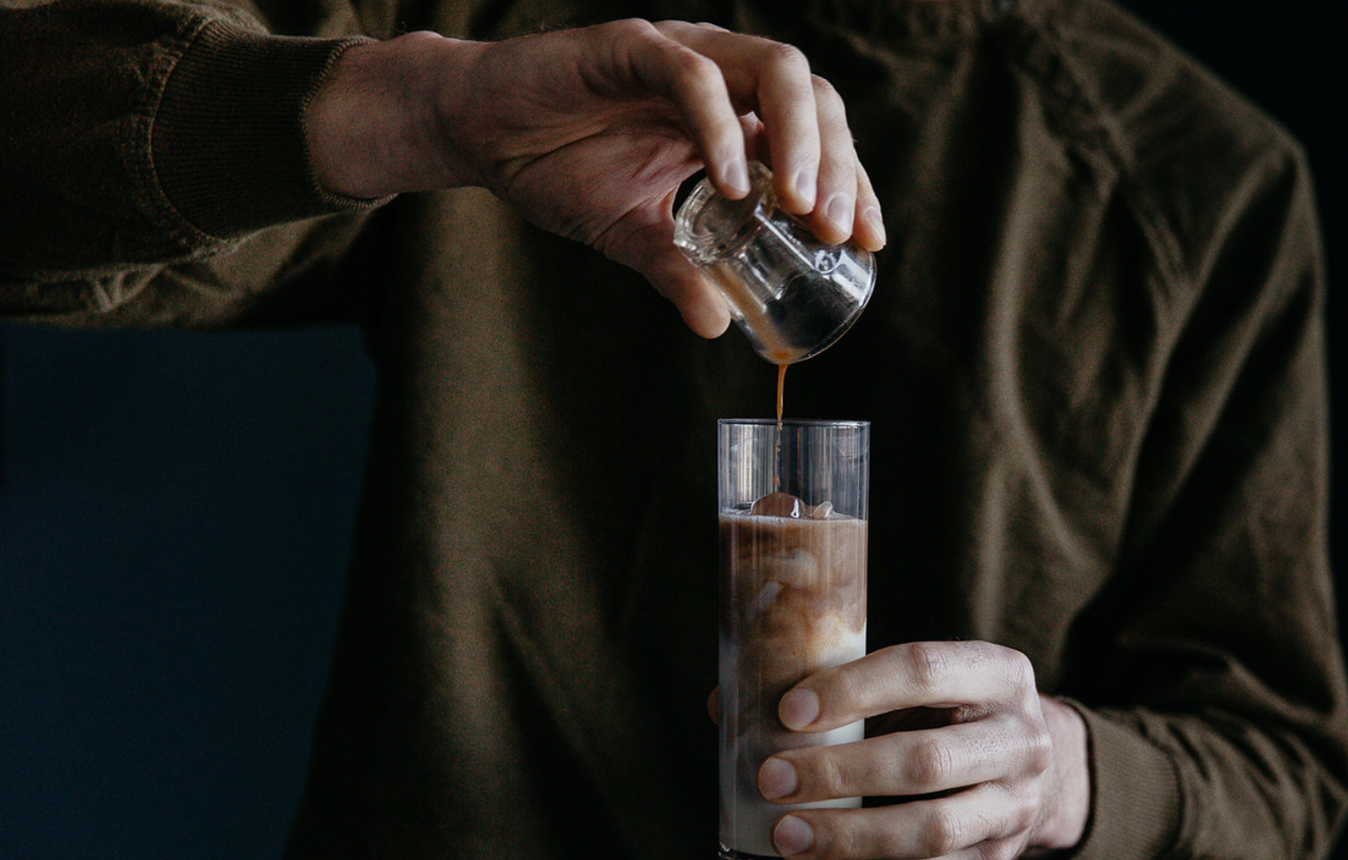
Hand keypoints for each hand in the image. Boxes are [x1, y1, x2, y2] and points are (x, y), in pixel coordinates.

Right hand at [306, 21, 884, 335]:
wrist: (476, 129)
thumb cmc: (557, 168)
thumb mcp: (631, 234)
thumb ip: (678, 271)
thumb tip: (716, 328)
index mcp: (734, 115)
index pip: (819, 138)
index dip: (855, 185)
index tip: (871, 242)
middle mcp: (721, 74)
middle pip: (814, 98)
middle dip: (842, 165)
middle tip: (843, 232)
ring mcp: (681, 53)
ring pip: (772, 69)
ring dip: (802, 137)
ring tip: (806, 206)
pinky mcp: (629, 44)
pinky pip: (690, 74)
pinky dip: (720, 126)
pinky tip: (733, 183)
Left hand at [756, 641, 1089, 859]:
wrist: (1036, 766)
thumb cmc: (948, 712)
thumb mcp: (917, 684)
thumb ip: (836, 688)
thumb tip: (724, 704)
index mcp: (998, 674)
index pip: (923, 670)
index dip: (853, 689)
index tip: (788, 710)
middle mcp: (1019, 740)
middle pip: (925, 762)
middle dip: (840, 774)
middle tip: (771, 779)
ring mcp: (1013, 807)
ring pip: (929, 831)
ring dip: (848, 838)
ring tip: (784, 838)